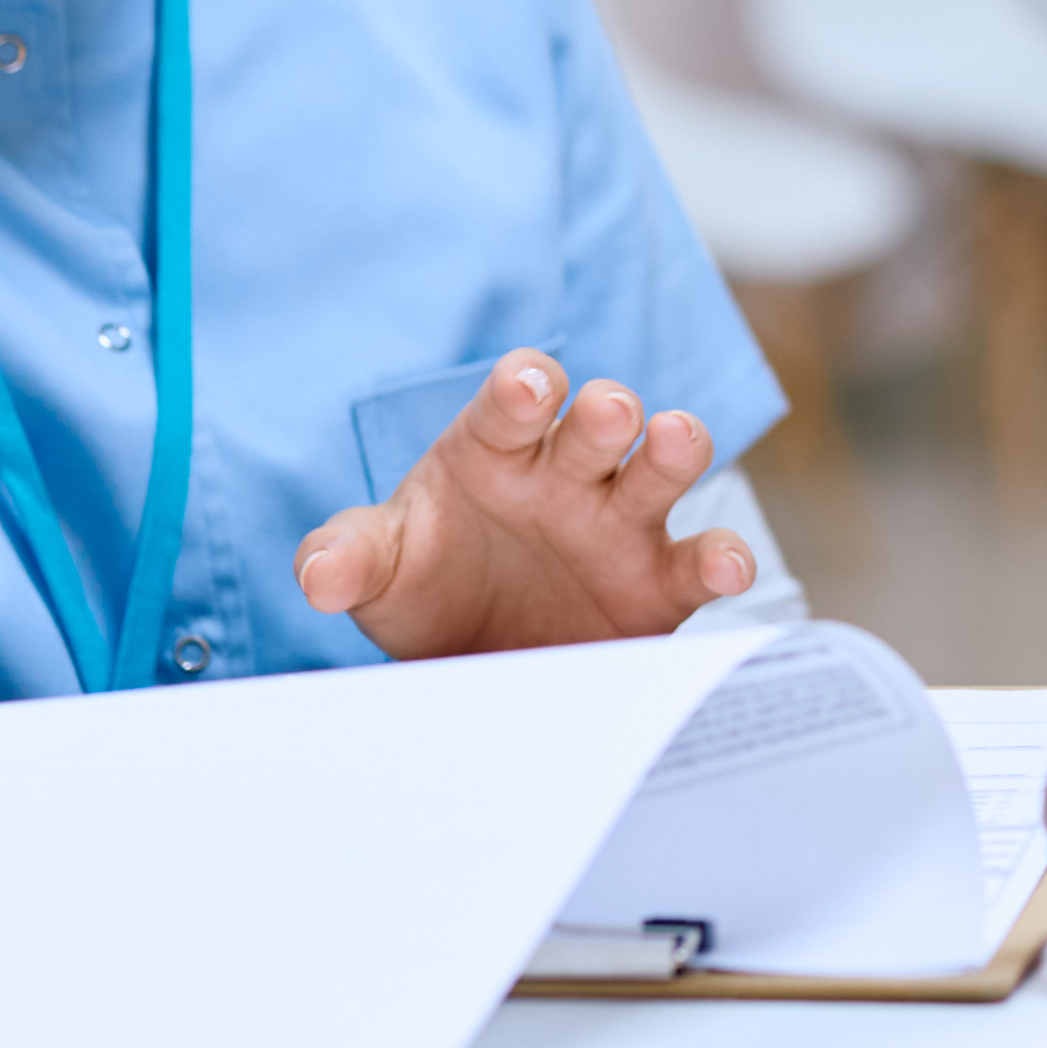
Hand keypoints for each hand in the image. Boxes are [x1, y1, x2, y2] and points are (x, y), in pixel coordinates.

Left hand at [293, 351, 754, 656]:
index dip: (522, 387)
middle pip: (598, 420)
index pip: (513, 400)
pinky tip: (726, 569)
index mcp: (497, 449)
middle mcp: (567, 472)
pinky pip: (698, 560)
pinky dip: (722, 559)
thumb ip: (348, 557)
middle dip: (604, 411)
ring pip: (662, 467)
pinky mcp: (660, 582)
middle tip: (605, 413)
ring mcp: (620, 522)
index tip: (526, 387)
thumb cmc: (426, 585)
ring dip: (673, 447)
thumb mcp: (379, 569)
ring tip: (673, 441)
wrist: (472, 660)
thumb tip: (320, 572)